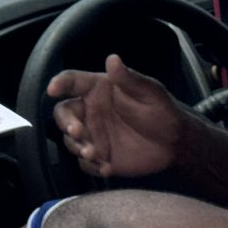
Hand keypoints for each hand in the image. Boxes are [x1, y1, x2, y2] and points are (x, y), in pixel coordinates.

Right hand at [47, 54, 194, 177]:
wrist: (175, 143)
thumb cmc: (161, 111)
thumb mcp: (149, 92)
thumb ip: (128, 78)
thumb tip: (112, 59)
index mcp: (98, 90)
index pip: (72, 82)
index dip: (60, 83)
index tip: (53, 89)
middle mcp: (90, 111)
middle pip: (64, 114)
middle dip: (66, 124)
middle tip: (78, 132)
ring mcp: (93, 135)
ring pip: (71, 140)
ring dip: (78, 147)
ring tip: (95, 154)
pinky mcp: (98, 156)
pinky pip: (85, 163)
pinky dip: (91, 166)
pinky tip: (106, 168)